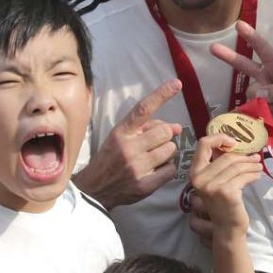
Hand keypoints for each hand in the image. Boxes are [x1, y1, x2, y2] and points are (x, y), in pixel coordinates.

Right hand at [73, 80, 183, 208]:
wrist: (94, 189)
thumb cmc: (111, 157)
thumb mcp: (122, 137)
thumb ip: (147, 128)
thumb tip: (177, 128)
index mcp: (121, 131)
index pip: (143, 109)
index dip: (161, 95)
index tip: (177, 84)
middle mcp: (129, 147)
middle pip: (165, 131)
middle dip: (164, 136)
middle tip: (153, 144)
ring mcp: (137, 167)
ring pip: (171, 150)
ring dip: (166, 153)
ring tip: (152, 158)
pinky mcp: (144, 185)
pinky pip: (171, 170)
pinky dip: (167, 169)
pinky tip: (154, 171)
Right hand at [189, 133, 262, 237]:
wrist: (226, 228)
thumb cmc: (222, 203)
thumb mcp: (215, 182)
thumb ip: (219, 164)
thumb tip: (236, 144)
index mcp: (195, 173)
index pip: (202, 145)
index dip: (219, 138)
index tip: (233, 142)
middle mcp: (200, 179)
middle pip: (227, 156)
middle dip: (244, 156)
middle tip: (255, 158)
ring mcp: (212, 186)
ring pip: (237, 166)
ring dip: (252, 165)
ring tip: (258, 167)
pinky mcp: (226, 193)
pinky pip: (244, 176)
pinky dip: (254, 174)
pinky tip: (258, 176)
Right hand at [211, 20, 272, 123]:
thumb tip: (259, 94)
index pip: (262, 48)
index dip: (251, 36)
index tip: (239, 24)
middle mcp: (264, 76)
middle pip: (243, 64)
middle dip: (228, 56)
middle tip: (212, 47)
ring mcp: (260, 91)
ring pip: (251, 93)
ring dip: (266, 102)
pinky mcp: (258, 106)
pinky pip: (253, 109)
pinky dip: (263, 114)